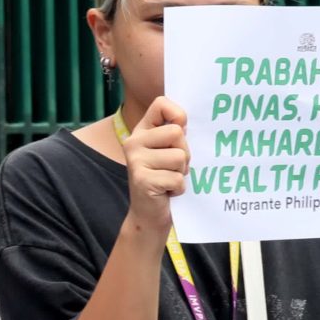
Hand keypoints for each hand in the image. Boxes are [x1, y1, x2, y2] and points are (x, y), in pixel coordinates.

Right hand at [122, 96, 189, 236]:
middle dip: (185, 152)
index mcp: (142, 131)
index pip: (161, 104)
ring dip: (182, 172)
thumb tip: (186, 122)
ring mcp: (135, 161)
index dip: (178, 114)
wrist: (149, 215)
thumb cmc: (166, 179)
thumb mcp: (169, 152)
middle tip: (174, 167)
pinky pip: (177, 178)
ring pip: (179, 157)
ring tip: (170, 179)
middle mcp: (133, 142)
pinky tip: (167, 192)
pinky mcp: (142, 180)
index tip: (181, 130)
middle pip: (177, 132)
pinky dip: (178, 189)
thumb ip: (175, 134)